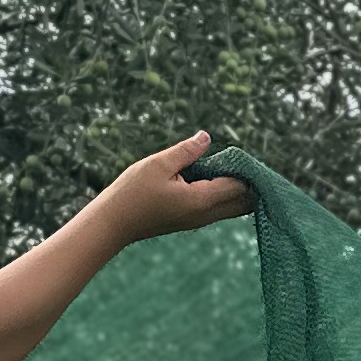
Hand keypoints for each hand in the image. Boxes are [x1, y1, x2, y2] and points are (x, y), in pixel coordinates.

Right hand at [98, 135, 253, 242]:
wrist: (113, 223)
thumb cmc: (132, 193)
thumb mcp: (159, 164)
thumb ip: (186, 151)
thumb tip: (206, 137)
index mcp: (202, 200)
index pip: (239, 186)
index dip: (243, 169)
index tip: (236, 154)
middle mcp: (205, 215)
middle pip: (244, 203)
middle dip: (247, 183)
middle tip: (236, 161)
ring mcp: (199, 221)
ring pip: (232, 208)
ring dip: (234, 189)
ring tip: (223, 167)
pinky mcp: (190, 221)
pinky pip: (218, 209)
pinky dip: (222, 195)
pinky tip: (209, 178)